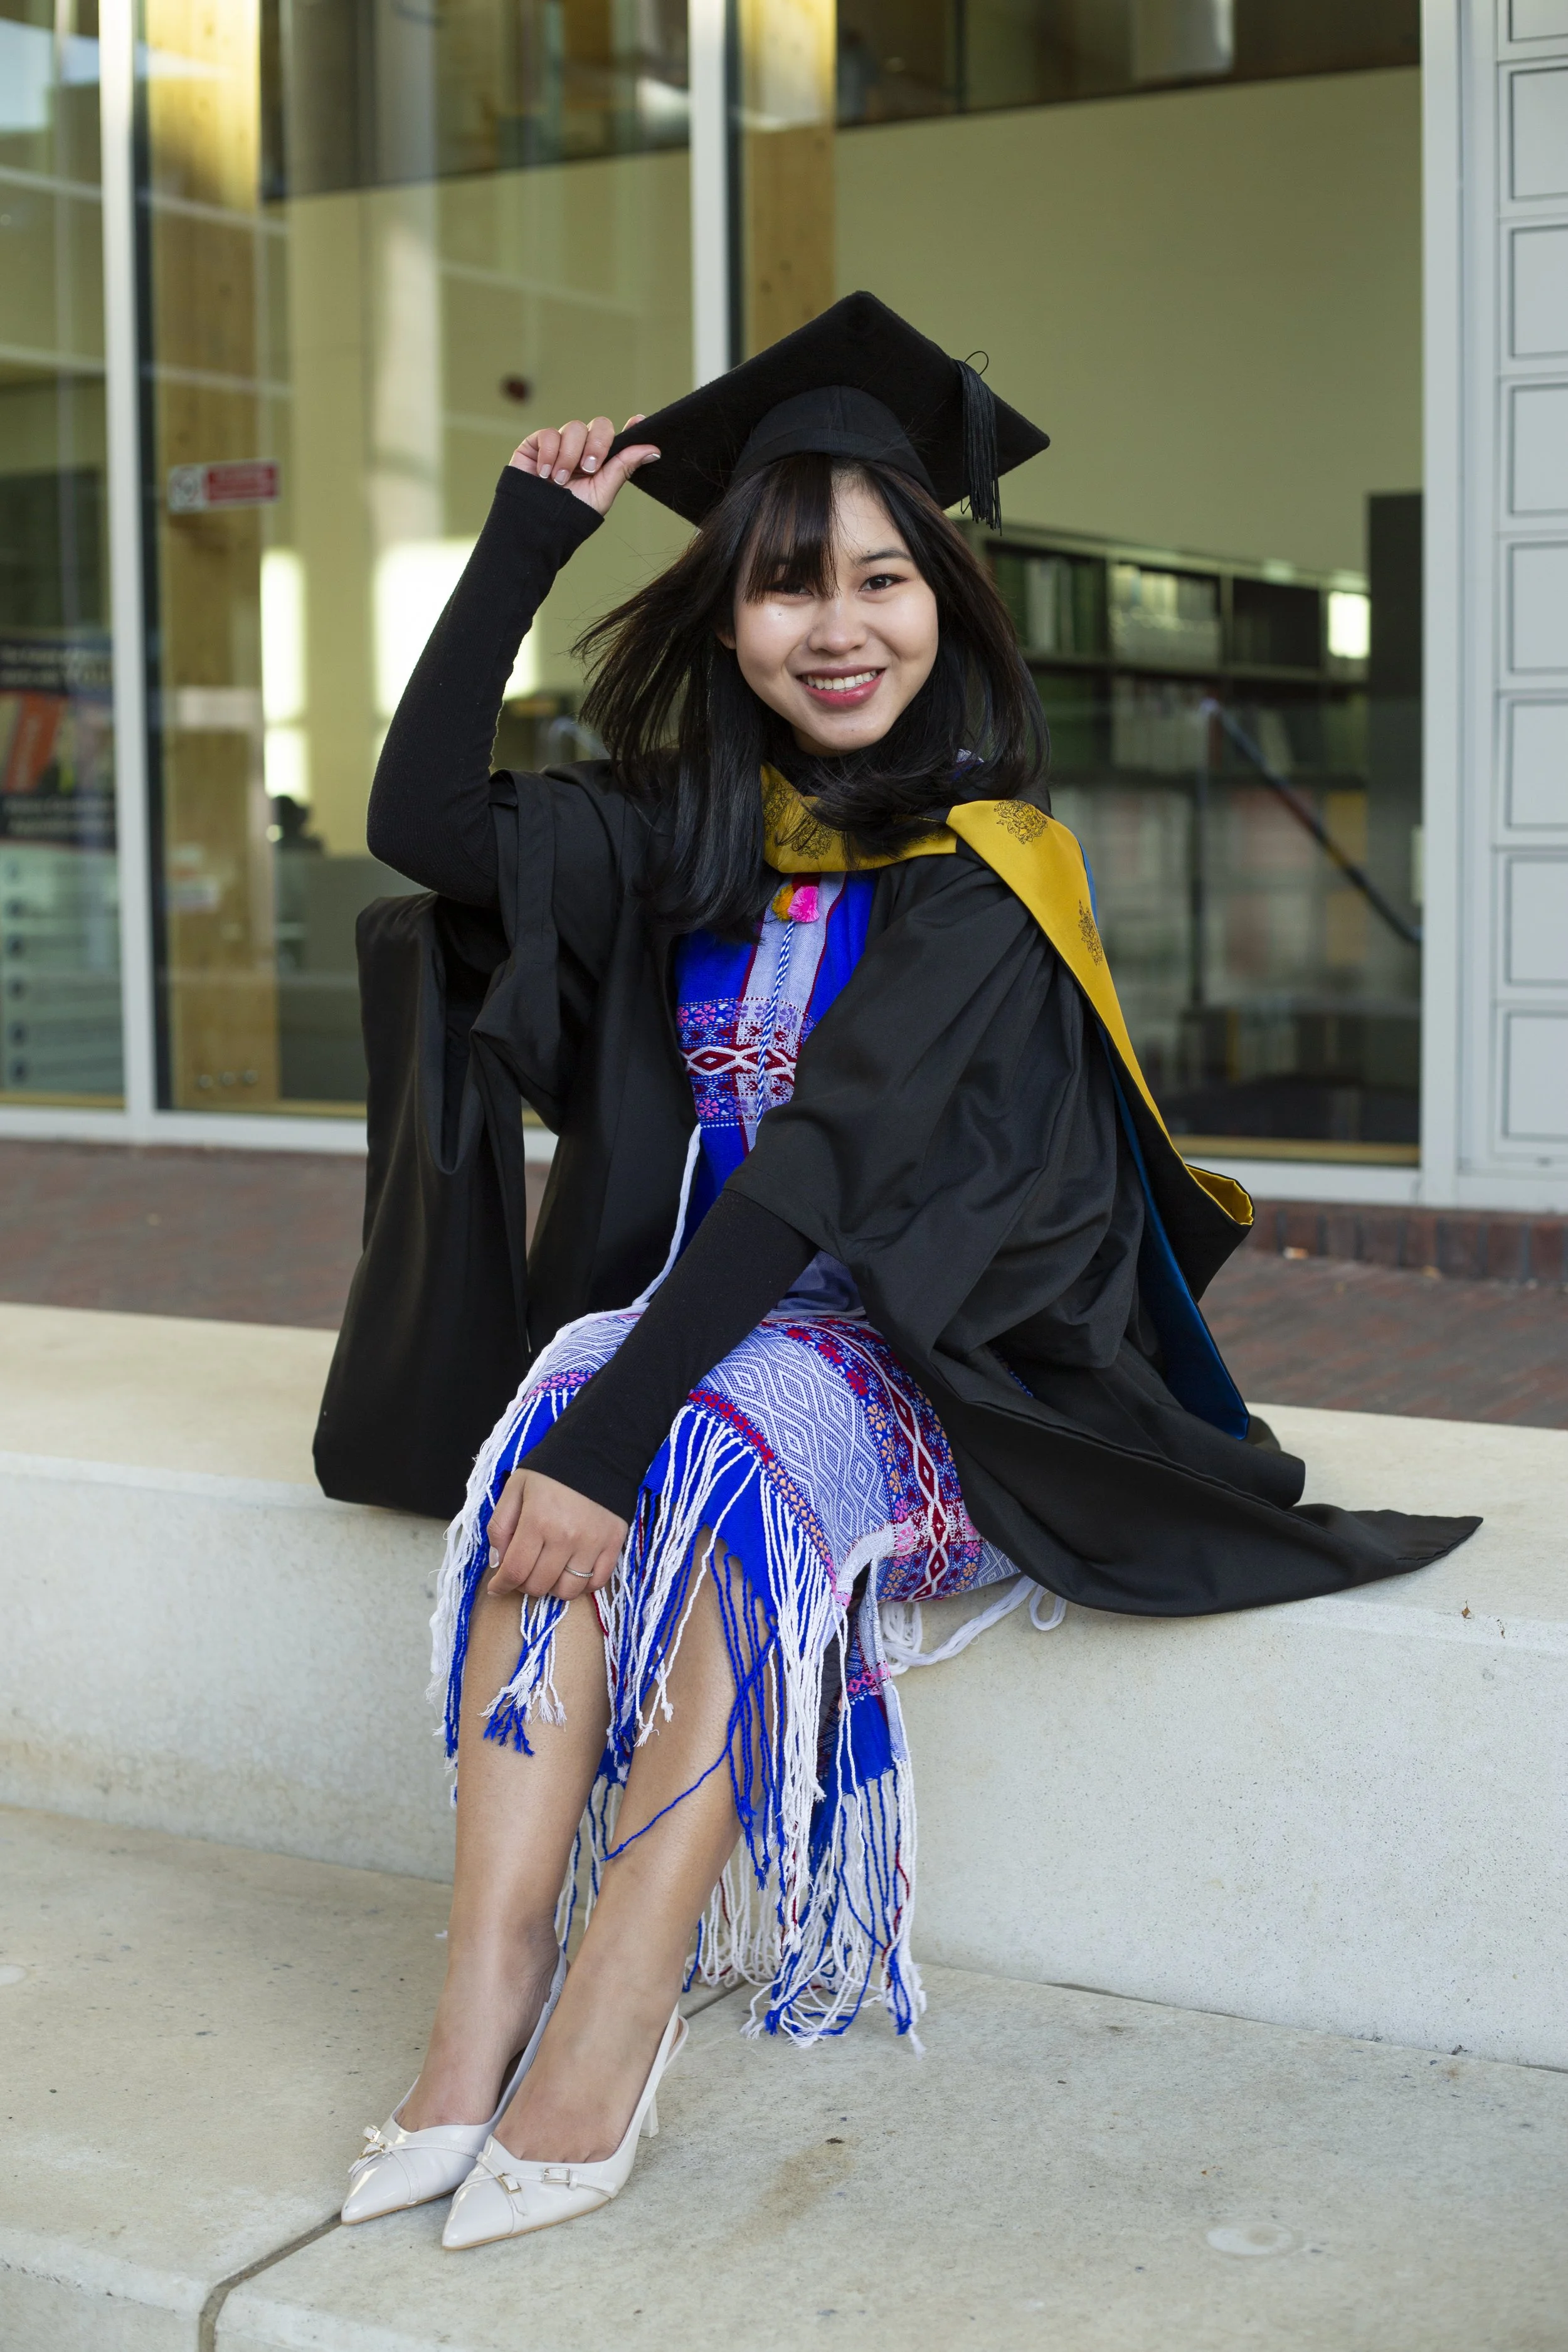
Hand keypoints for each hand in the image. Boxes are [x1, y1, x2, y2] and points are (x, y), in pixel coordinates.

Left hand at [486, 1467, 627, 1602]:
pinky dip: (581, 1586)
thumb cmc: (550, 1470)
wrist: (598, 1451)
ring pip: (567, 1590)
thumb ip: (500, 1525)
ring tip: (547, 1572)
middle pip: (539, 1585)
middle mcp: (565, 1538)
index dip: (501, 1585)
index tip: (496, 1587)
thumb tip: (497, 1562)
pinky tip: (572, 1572)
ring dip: (552, 1588)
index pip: (515, 1571)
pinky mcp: (613, 1544)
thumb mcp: (515, 1488)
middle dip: (523, 1585)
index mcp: (537, 1521)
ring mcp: (592, 1544)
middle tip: (522, 1572)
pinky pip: (596, 1583)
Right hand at [508, 412, 658, 515]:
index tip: (640, 421)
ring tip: (560, 481)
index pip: (618, 437)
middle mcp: (583, 449)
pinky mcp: (537, 444)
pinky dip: (549, 454)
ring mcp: (561, 444)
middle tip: (589, 469)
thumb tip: (653, 451)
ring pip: (574, 428)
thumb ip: (624, 467)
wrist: (536, 523)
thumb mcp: (602, 492)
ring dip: (569, 456)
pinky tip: (544, 473)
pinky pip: (548, 434)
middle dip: (597, 445)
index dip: (630, 428)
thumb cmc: (570, 513)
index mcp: (601, 460)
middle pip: (599, 425)